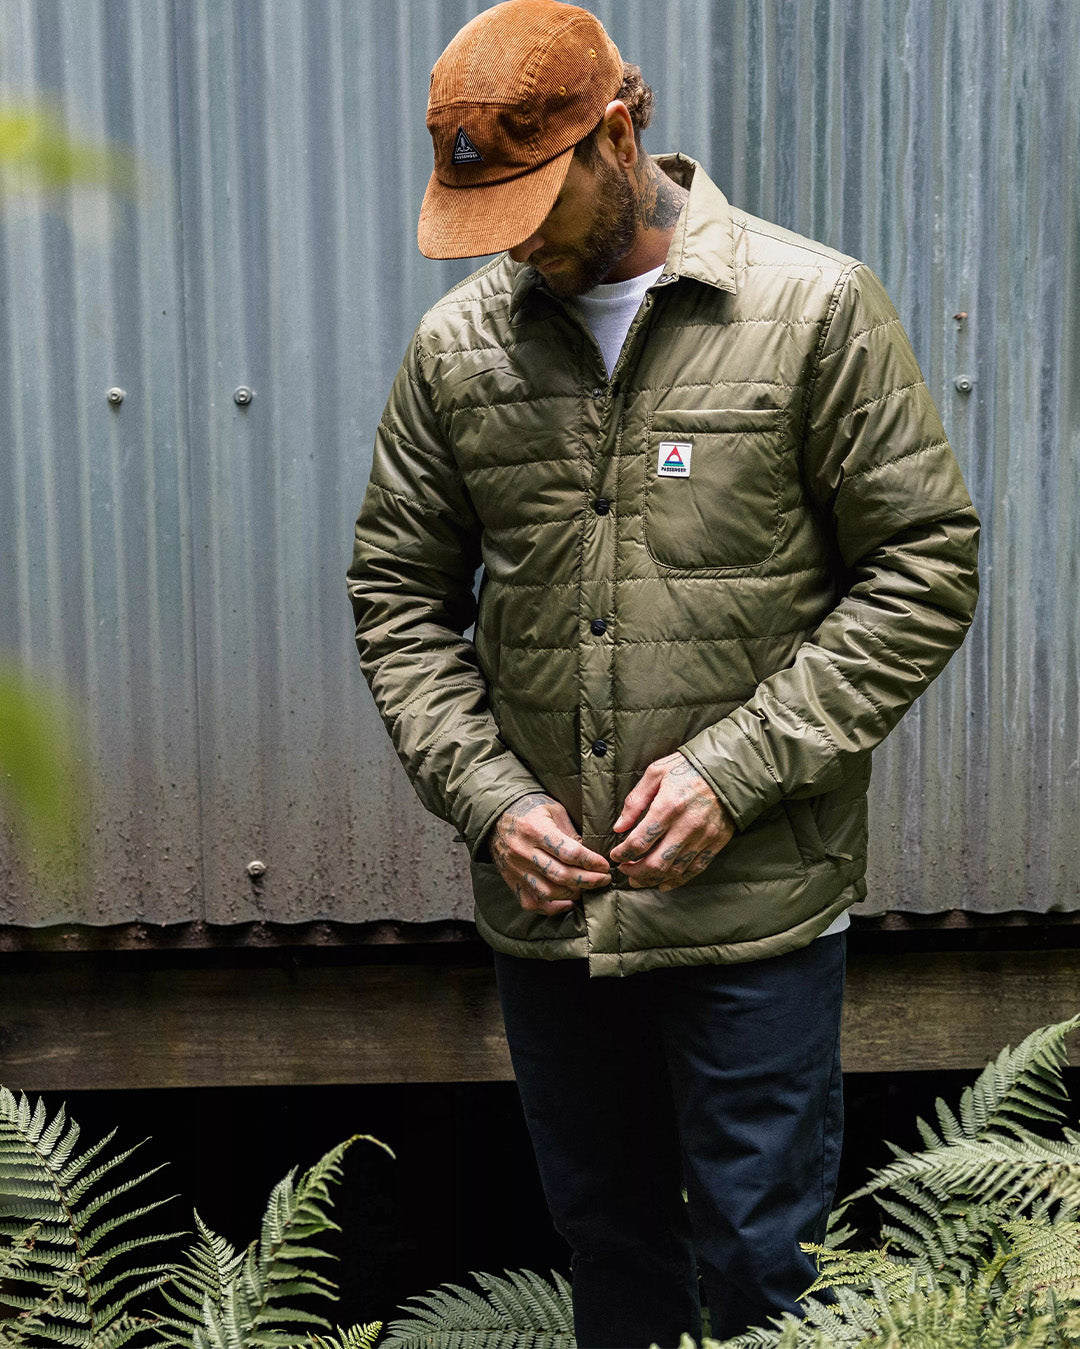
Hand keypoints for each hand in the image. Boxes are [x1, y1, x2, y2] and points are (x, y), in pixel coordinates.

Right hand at [490, 793, 611, 915]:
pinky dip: (551, 908)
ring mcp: (516, 869)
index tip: (605, 865)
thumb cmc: (530, 809)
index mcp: (535, 830)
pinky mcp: (511, 881)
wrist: (496, 816)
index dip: (591, 862)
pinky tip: (567, 902)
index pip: (569, 853)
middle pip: (561, 875)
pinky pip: (531, 903)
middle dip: (588, 880)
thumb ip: (571, 833)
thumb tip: (591, 855)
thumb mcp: (554, 811)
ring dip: (573, 894)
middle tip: (603, 879)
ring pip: (548, 892)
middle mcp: (524, 852)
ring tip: (586, 888)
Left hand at [610, 753, 734, 890]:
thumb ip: (635, 801)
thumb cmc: (688, 767)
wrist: (727, 769)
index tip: (616, 855)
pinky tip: (664, 882)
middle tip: (624, 870)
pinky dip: (677, 880)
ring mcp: (703, 837)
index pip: (639, 842)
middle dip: (635, 872)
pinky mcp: (716, 843)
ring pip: (674, 870)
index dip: (622, 854)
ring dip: (653, 879)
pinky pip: (695, 869)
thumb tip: (619, 826)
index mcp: (668, 807)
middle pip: (655, 863)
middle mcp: (686, 826)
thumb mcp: (656, 773)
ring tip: (639, 879)